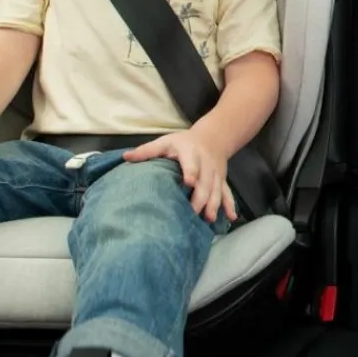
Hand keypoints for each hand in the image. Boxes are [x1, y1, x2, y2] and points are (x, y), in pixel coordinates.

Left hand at [123, 130, 237, 223]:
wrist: (213, 138)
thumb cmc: (183, 143)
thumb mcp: (165, 142)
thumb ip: (148, 151)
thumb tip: (126, 157)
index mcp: (190, 153)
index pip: (192, 163)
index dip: (192, 171)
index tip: (189, 182)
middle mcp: (206, 164)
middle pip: (206, 181)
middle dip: (202, 197)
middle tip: (194, 212)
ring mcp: (215, 174)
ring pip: (217, 189)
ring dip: (214, 204)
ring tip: (209, 218)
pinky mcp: (222, 180)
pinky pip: (227, 193)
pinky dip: (230, 205)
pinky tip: (231, 217)